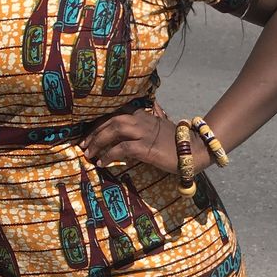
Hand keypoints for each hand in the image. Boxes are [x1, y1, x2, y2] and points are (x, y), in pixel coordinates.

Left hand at [82, 107, 203, 176]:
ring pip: (113, 130)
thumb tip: (126, 132)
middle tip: (83, 145)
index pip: (114, 113)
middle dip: (93, 132)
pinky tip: (102, 163)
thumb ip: (142, 126)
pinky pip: (122, 149)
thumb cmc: (174, 142)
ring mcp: (143, 132)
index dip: (98, 122)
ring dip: (97, 142)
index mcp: (141, 114)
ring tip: (88, 154)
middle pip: (110, 120)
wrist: (193, 150)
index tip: (88, 133)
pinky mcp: (146, 147)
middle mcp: (141, 120)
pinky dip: (109, 155)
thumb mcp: (156, 128)